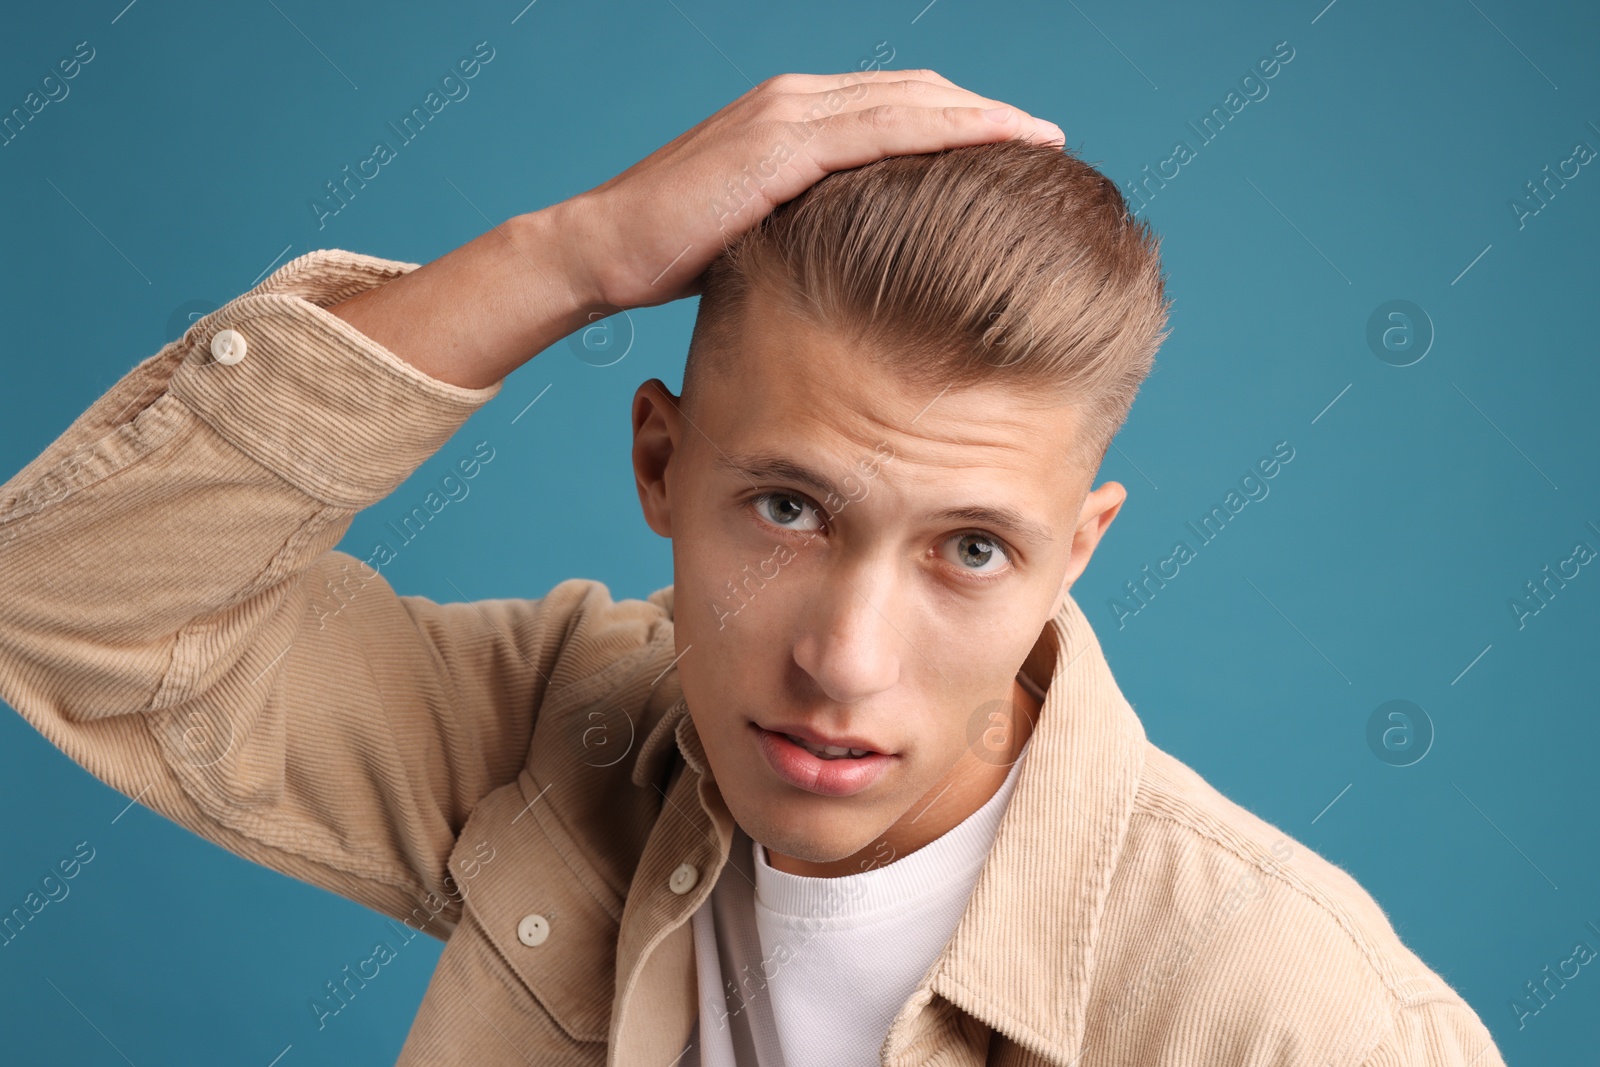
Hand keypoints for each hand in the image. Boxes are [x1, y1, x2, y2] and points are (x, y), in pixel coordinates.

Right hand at [558, 70, 1065, 312]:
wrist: (601, 251)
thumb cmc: (670, 256)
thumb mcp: (759, 231)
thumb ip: (810, 224)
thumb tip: (863, 263)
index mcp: (792, 117)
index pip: (898, 106)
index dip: (962, 122)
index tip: (1014, 151)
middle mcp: (796, 100)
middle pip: (920, 93)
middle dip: (987, 115)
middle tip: (1047, 143)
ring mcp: (788, 116)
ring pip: (913, 101)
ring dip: (984, 117)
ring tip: (1042, 140)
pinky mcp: (780, 145)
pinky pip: (884, 129)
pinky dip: (946, 131)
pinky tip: (993, 145)